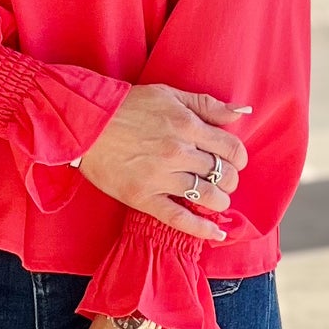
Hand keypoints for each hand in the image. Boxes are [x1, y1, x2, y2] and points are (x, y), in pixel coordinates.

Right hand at [77, 85, 248, 242]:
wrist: (86, 122)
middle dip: (229, 178)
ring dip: (219, 201)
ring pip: (208, 197)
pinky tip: (215, 234)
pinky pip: (179, 219)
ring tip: (215, 198)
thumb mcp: (170, 94)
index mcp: (187, 125)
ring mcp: (160, 177)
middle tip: (221, 178)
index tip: (233, 160)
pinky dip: (201, 229)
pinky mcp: (143, 197)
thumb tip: (242, 112)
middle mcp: (178, 152)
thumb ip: (208, 104)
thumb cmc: (128, 105)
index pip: (232, 149)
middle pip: (223, 174)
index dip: (238, 157)